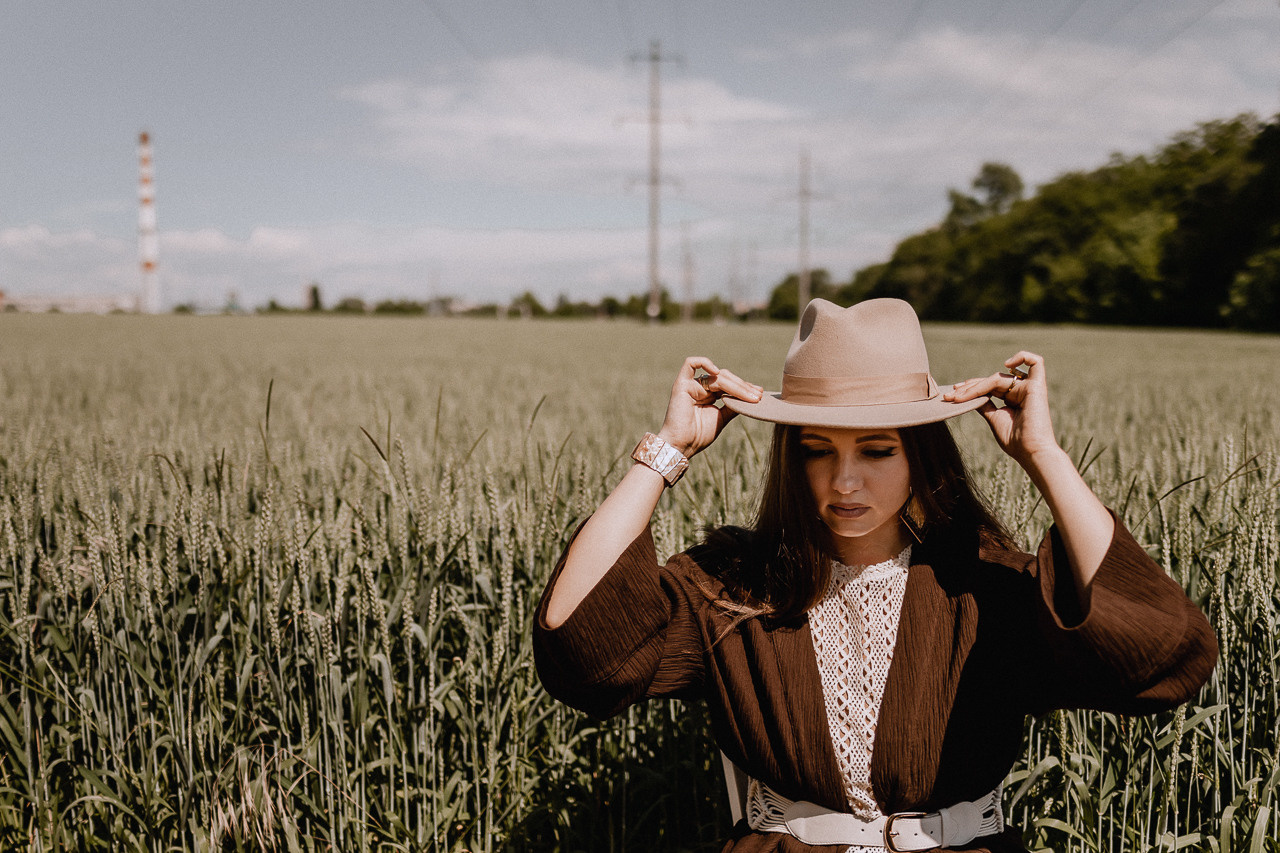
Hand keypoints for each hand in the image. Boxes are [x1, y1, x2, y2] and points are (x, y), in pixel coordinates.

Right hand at [657, 357, 762, 457]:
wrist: (682, 445)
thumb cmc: (699, 436)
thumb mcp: (722, 418)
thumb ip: (733, 406)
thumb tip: (750, 398)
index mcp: (709, 395)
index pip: (729, 384)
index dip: (744, 387)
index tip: (759, 394)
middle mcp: (700, 387)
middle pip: (725, 378)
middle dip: (743, 386)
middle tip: (757, 395)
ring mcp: (691, 384)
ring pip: (717, 375)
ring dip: (735, 385)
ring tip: (748, 396)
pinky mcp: (682, 384)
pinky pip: (690, 363)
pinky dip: (704, 362)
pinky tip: (717, 372)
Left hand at [944, 351, 1059, 465]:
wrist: (1031, 452)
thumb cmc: (1015, 441)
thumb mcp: (994, 419)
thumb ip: (985, 404)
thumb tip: (970, 396)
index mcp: (1013, 399)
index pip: (989, 387)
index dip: (970, 388)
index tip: (952, 395)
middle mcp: (1021, 391)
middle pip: (991, 381)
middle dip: (969, 387)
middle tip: (951, 395)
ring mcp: (1029, 388)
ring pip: (998, 377)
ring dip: (977, 385)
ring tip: (961, 395)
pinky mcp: (1036, 386)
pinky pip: (1036, 361)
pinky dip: (1022, 357)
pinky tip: (1007, 365)